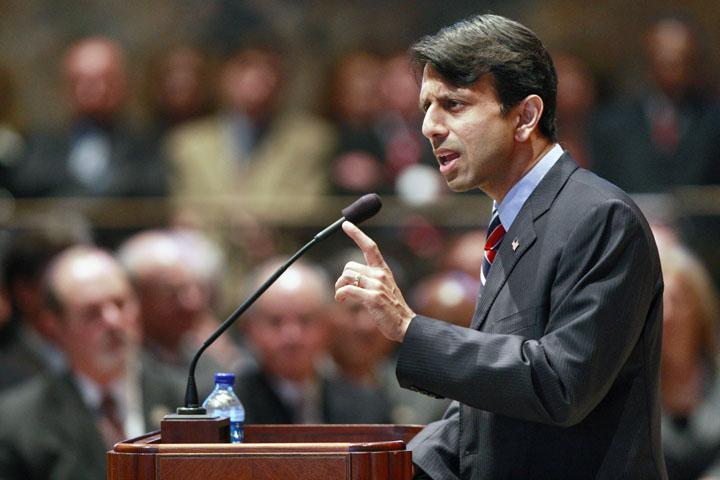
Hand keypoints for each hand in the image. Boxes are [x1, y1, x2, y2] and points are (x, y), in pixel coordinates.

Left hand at [335, 222, 414, 341]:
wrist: (405, 325)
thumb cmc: (391, 308)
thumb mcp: (382, 288)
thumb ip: (368, 279)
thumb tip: (348, 277)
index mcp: (383, 270)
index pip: (370, 246)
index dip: (357, 234)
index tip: (346, 224)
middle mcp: (381, 275)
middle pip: (349, 266)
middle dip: (341, 278)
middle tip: (342, 290)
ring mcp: (377, 286)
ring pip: (346, 276)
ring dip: (339, 287)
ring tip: (342, 297)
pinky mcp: (373, 298)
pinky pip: (347, 289)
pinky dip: (340, 294)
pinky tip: (342, 300)